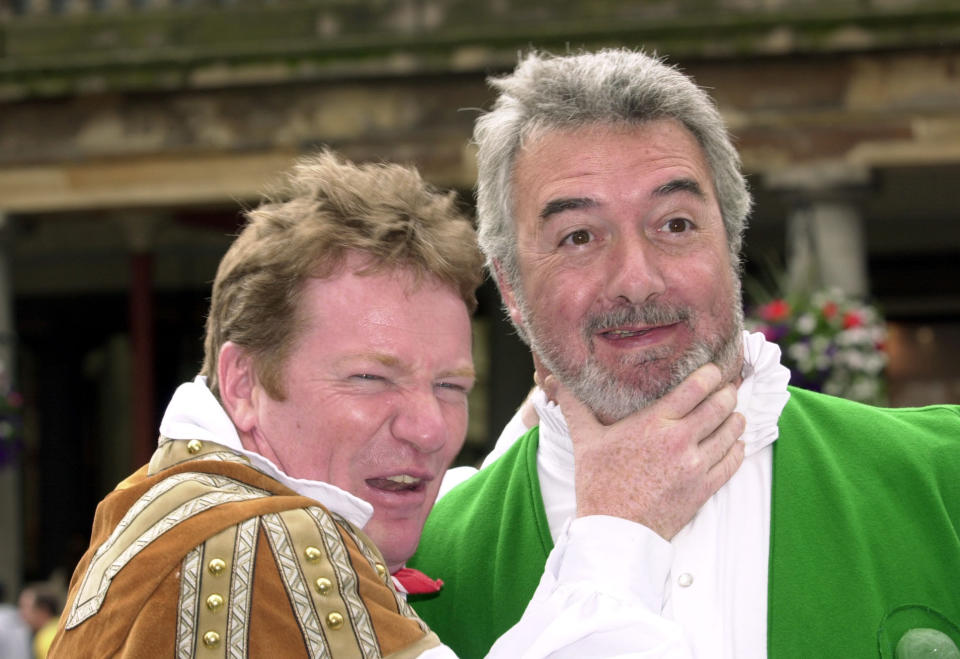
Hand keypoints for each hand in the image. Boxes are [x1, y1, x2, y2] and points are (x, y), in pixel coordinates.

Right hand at [550, 363, 745, 539]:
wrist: (614, 532)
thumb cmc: (599, 485)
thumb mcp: (585, 441)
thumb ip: (575, 406)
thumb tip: (554, 381)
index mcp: (654, 423)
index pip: (695, 388)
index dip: (710, 374)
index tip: (712, 368)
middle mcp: (680, 441)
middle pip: (720, 406)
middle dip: (728, 392)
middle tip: (729, 385)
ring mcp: (695, 466)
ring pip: (731, 433)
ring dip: (736, 419)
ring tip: (733, 411)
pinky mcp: (704, 489)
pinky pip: (733, 463)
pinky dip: (738, 449)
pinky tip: (735, 443)